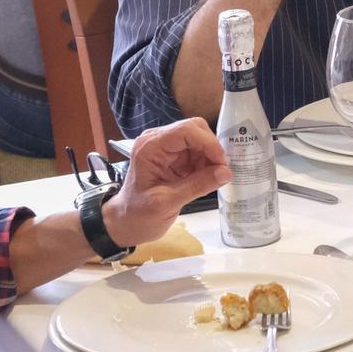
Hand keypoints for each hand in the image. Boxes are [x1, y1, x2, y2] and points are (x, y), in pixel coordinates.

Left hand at [108, 118, 228, 245]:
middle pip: (194, 129)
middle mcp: (158, 141)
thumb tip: (225, 173)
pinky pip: (197, 152)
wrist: (126, 222)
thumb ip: (197, 186)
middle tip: (221, 172)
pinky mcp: (174, 157)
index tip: (222, 164)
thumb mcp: (167, 202)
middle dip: (211, 148)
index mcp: (151, 147)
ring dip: (211, 157)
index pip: (186, 131)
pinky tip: (207, 180)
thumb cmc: (139, 214)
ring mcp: (166, 148)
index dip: (208, 143)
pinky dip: (207, 164)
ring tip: (213, 179)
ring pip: (199, 139)